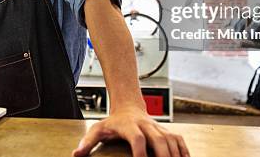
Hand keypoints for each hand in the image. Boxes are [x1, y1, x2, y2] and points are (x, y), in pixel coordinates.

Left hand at [72, 106, 189, 156]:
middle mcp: (147, 126)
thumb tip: (76, 155)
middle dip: (164, 156)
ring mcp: (158, 128)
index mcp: (130, 126)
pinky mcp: (166, 131)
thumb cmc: (113, 123)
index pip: (137, 139)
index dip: (141, 152)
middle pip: (160, 140)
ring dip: (176, 156)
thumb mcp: (98, 129)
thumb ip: (87, 142)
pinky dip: (184, 152)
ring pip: (171, 140)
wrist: (128, 107)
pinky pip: (178, 140)